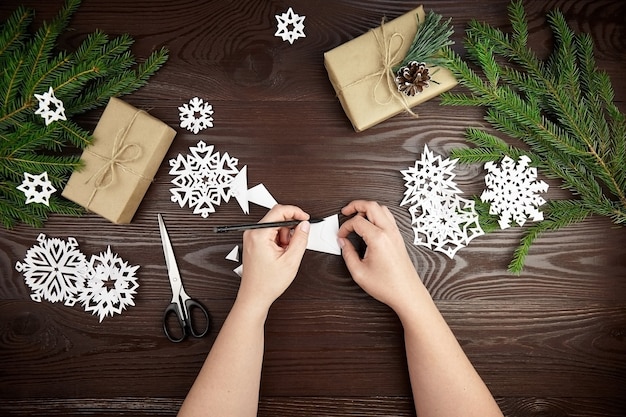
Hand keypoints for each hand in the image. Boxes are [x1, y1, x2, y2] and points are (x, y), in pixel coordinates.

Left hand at [239, 204, 310, 309]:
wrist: (255, 296)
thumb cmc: (267, 283)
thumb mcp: (291, 260)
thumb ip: (300, 239)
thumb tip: (304, 225)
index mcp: (259, 234)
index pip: (279, 211)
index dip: (296, 212)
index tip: (305, 218)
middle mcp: (252, 233)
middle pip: (277, 218)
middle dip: (290, 229)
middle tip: (294, 243)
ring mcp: (251, 237)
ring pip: (275, 226)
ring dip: (284, 236)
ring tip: (285, 253)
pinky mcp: (253, 242)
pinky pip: (270, 234)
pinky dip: (279, 241)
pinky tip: (280, 254)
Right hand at [337, 200, 422, 314]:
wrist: (407, 294)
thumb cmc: (387, 286)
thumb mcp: (359, 272)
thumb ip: (347, 254)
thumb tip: (343, 242)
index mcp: (378, 239)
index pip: (357, 221)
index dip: (345, 227)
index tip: (341, 236)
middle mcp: (389, 232)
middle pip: (371, 206)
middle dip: (355, 205)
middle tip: (345, 211)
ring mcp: (396, 233)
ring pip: (381, 208)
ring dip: (367, 208)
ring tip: (356, 216)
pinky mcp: (399, 238)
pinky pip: (388, 217)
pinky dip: (376, 215)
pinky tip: (369, 223)